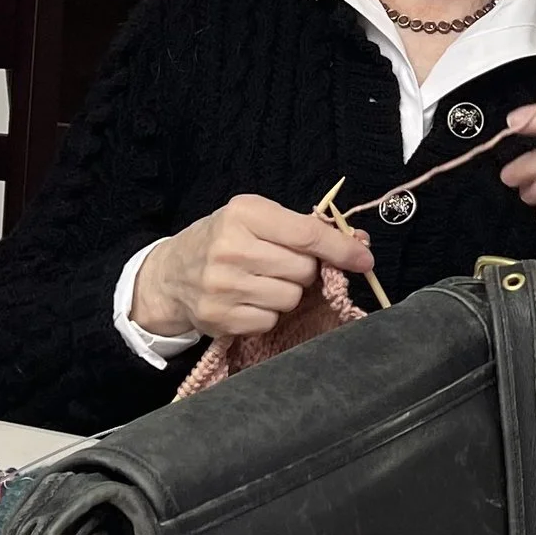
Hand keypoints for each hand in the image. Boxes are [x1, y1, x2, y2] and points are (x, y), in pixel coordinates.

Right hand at [129, 195, 373, 339]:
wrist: (170, 274)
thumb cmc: (224, 240)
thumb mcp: (258, 219)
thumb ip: (306, 229)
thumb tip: (360, 244)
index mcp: (244, 214)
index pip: (307, 234)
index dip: (341, 248)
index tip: (364, 259)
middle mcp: (231, 248)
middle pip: (303, 270)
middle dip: (304, 270)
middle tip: (281, 264)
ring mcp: (222, 286)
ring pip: (290, 297)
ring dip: (286, 293)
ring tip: (262, 282)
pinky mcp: (219, 317)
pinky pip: (270, 320)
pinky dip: (267, 313)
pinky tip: (248, 300)